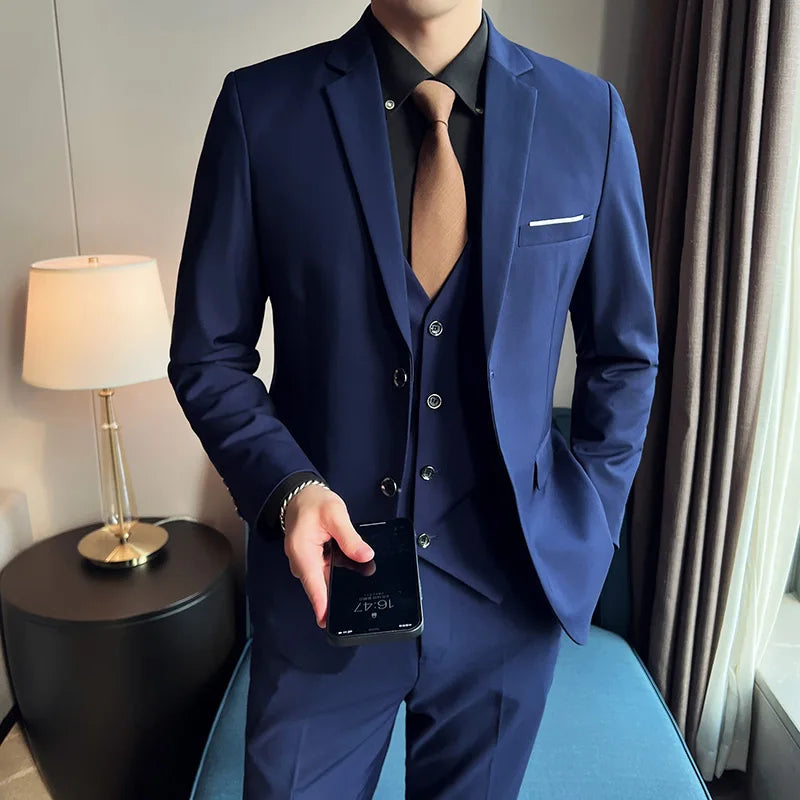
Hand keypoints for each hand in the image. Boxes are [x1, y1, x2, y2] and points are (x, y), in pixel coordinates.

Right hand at [282, 485, 373, 627]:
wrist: (301, 496)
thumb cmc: (314, 503)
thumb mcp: (335, 515)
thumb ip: (350, 537)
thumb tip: (366, 556)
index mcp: (302, 553)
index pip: (313, 585)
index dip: (322, 605)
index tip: (329, 623)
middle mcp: (301, 564)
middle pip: (320, 587)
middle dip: (337, 596)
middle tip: (358, 599)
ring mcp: (306, 564)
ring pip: (325, 581)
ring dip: (339, 583)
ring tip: (358, 581)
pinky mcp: (313, 562)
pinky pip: (326, 574)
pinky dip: (337, 575)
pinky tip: (351, 572)